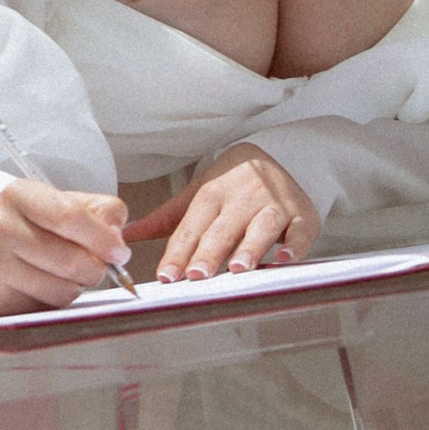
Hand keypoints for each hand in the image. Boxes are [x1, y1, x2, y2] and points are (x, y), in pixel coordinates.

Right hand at [0, 178, 133, 316]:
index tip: (119, 253)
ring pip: (59, 291)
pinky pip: (41, 310)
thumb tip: (116, 238)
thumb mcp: (58, 204)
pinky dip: (51, 304)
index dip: (101, 239)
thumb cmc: (24, 225)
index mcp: (19, 196)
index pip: (68, 217)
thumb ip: (97, 211)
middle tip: (97, 268)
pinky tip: (41, 289)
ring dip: (74, 289)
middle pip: (69, 261)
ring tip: (66, 277)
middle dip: (95, 270)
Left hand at [129, 145, 319, 283]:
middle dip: (210, 252)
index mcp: (213, 193)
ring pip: (262, 226)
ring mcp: (275, 205)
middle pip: (224, 228)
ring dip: (251, 247)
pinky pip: (300, 230)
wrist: (280, 154)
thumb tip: (125, 235)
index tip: (167, 275)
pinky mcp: (303, 214)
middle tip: (197, 274)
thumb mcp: (198, 195)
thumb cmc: (233, 185)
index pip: (192, 226)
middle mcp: (243, 197)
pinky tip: (284, 258)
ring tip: (238, 267)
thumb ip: (165, 219)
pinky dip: (294, 245)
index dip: (179, 251)